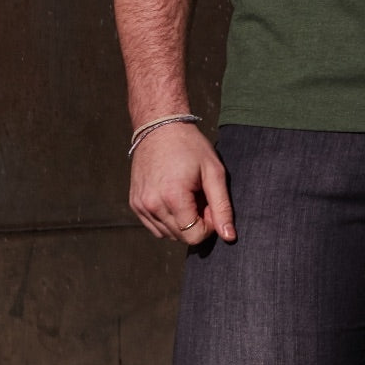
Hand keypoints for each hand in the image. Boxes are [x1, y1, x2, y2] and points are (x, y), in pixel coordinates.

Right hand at [129, 122, 236, 244]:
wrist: (159, 127)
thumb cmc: (190, 147)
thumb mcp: (214, 172)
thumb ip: (222, 207)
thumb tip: (229, 237)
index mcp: (172, 197)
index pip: (194, 236)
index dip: (209, 224)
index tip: (210, 202)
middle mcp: (152, 205)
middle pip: (181, 237)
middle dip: (196, 222)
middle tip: (199, 195)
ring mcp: (140, 206)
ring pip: (168, 235)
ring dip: (181, 222)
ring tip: (186, 195)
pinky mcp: (135, 204)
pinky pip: (155, 227)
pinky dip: (167, 219)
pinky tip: (173, 198)